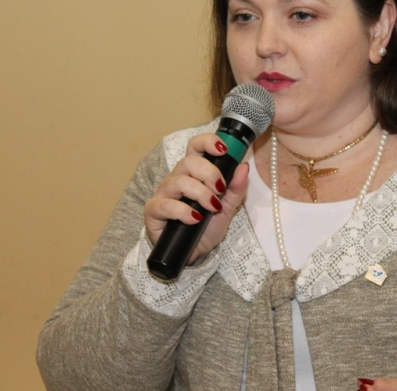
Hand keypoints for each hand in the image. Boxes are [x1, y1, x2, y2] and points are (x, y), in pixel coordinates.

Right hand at [144, 133, 249, 263]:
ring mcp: (164, 194)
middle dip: (209, 173)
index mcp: (194, 173)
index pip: (195, 147)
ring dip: (200, 193)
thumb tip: (244, 167)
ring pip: (179, 181)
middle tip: (221, 190)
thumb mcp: (228, 208)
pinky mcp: (153, 211)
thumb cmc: (207, 227)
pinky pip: (166, 205)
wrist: (194, 254)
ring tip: (213, 207)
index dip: (207, 142)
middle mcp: (177, 179)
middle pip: (188, 161)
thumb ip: (236, 188)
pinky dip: (183, 211)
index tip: (223, 150)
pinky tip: (195, 219)